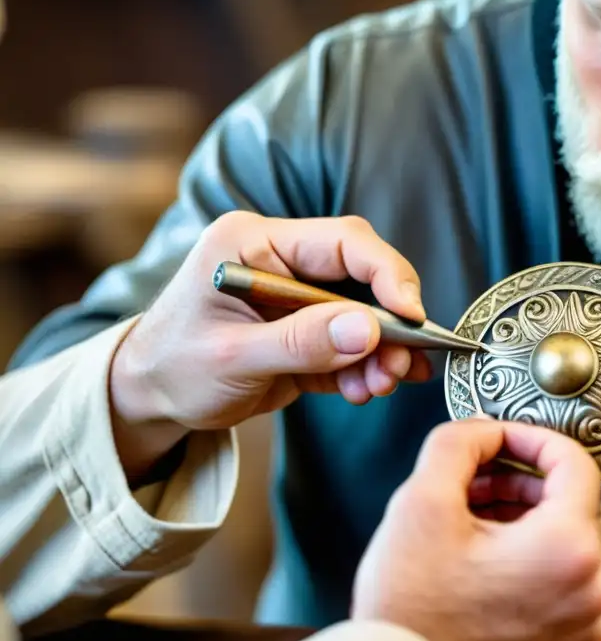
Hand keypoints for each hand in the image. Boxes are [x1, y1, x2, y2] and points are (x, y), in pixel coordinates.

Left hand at [109, 211, 430, 479]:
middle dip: (389, 322)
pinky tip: (368, 389)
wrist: (148, 398)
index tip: (412, 315)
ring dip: (382, 351)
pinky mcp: (306, 332)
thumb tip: (369, 330)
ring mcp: (297, 298)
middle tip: (403, 362)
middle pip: (362, 276)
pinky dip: (366, 368)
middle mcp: (282, 262)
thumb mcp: (231, 357)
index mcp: (254, 244)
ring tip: (382, 384)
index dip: (386, 273)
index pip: (342, 242)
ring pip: (364, 314)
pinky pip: (351, 345)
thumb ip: (300, 342)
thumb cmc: (172, 367)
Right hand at [351, 419, 600, 640]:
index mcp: (570, 549)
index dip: (534, 438)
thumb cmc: (411, 615)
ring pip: (566, 553)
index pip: (576, 463)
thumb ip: (459, 445)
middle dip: (524, 485)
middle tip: (477, 484)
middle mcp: (592, 594)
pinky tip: (480, 573)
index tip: (503, 439)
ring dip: (524, 528)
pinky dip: (528, 572)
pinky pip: (559, 595)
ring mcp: (581, 631)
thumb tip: (482, 430)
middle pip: (573, 508)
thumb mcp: (422, 503)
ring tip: (469, 528)